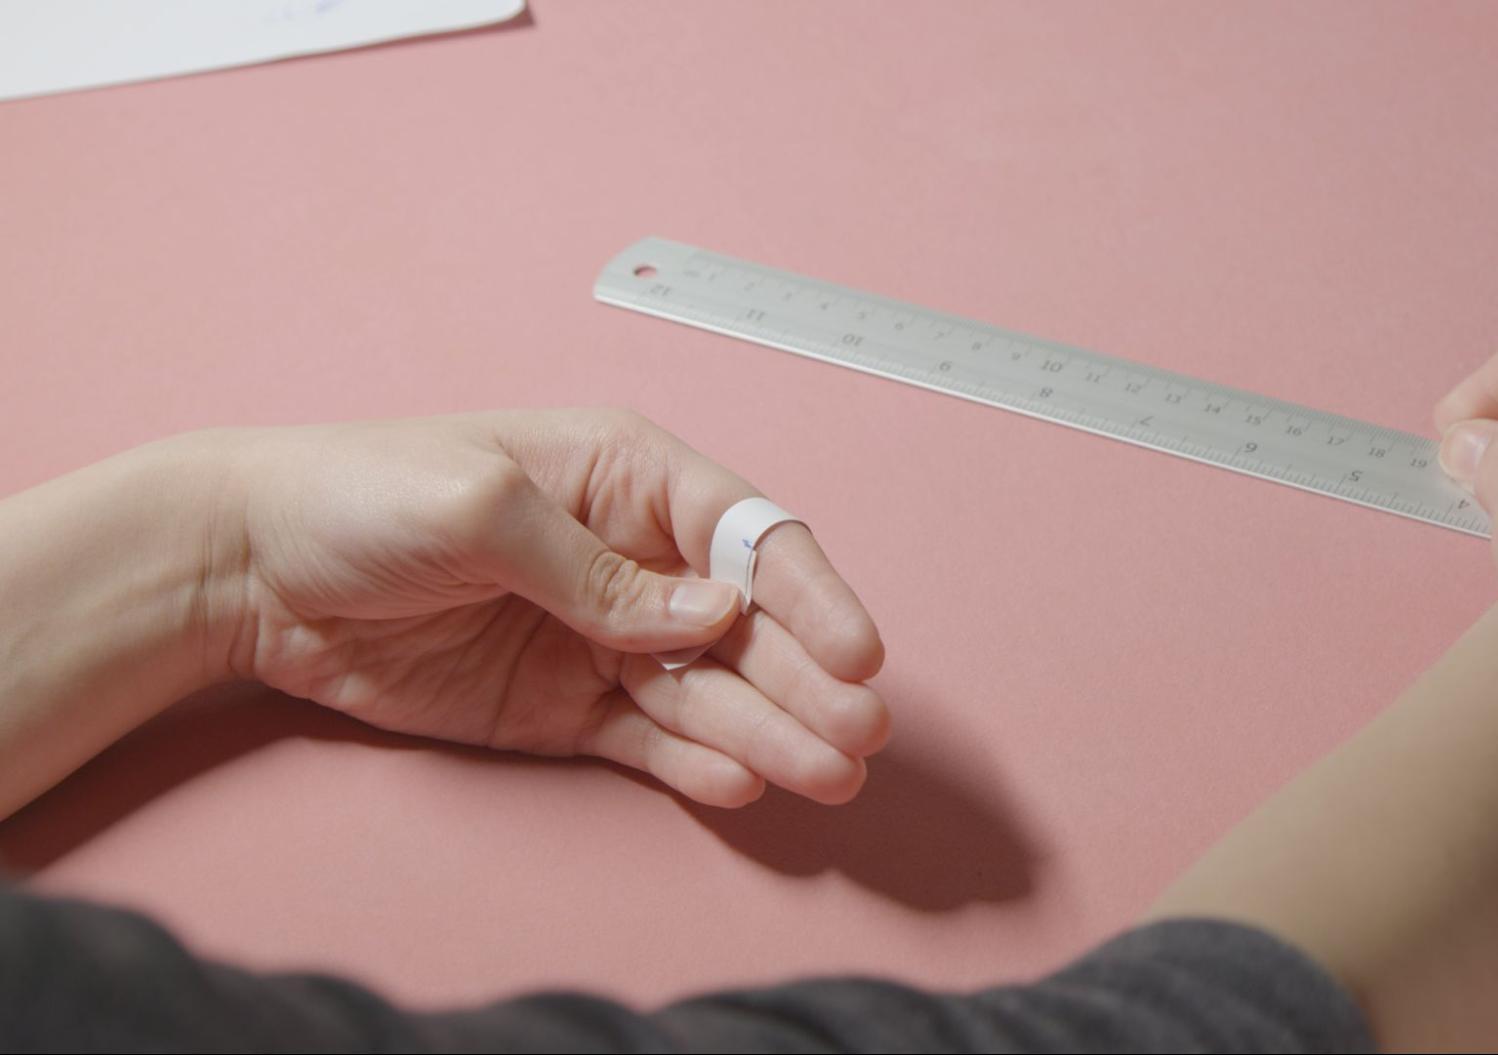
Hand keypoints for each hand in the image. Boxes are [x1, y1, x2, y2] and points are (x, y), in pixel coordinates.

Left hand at [203, 409, 888, 806]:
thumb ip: (596, 568)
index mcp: (626, 478)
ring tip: (824, 776)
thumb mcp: (479, 505)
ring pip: (707, 691)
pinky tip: (741, 782)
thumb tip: (710, 613)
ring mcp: (599, 639)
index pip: (745, 536)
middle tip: (860, 734)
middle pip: (745, 623)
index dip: (810, 593)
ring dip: (769, 731)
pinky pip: (645, 739)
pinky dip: (691, 763)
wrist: (245, 571)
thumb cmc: (358, 494)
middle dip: (808, 679)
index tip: (859, 652)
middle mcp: (632, 560)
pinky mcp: (561, 707)